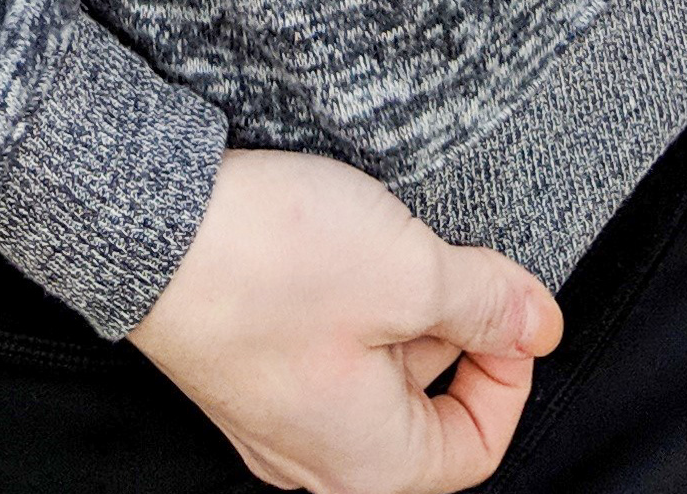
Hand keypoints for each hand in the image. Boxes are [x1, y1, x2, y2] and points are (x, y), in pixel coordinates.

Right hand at [128, 145, 561, 491]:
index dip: (507, 373)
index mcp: (367, 465)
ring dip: (392, 303)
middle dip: (445, 325)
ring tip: (379, 236)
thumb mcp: (409, 269)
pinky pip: (320, 348)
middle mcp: (315, 458)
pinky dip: (345, 299)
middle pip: (421, 405)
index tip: (501, 304)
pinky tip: (333, 242)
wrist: (143, 222)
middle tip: (436, 253)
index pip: (475, 447)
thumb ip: (487, 301)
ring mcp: (271, 414)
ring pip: (369, 370)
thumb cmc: (270, 262)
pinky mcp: (241, 364)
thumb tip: (543, 324)